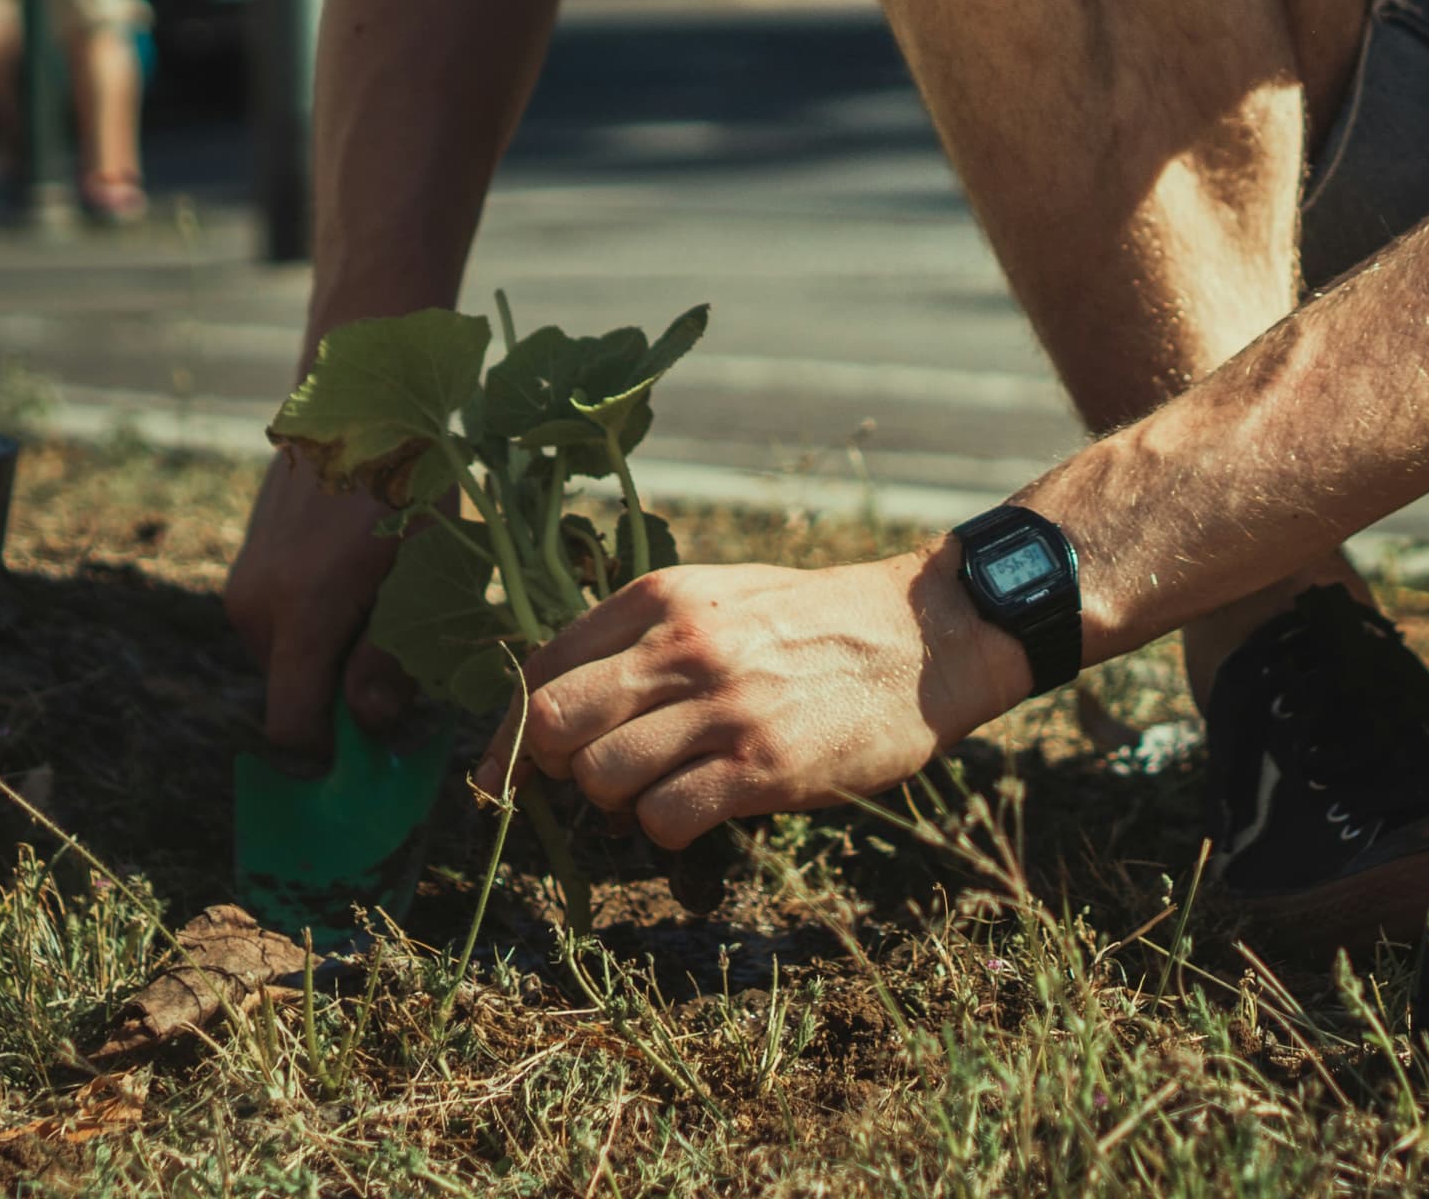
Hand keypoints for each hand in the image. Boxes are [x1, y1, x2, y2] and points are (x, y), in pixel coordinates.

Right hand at [222, 446, 421, 763]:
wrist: (354, 394)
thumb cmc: (409, 476)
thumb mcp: (426, 564)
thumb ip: (394, 651)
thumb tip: (370, 723)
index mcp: (302, 611)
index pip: (291, 727)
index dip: (331, 753)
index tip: (376, 748)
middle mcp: (257, 605)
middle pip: (296, 696)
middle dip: (344, 694)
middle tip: (401, 641)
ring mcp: (244, 584)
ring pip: (290, 661)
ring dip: (334, 653)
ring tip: (383, 593)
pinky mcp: (245, 567)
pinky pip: (281, 626)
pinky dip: (317, 623)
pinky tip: (358, 573)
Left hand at [483, 547, 1033, 847]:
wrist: (925, 636)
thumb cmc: (815, 623)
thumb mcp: (721, 597)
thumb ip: (644, 637)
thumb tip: (563, 705)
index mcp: (662, 597)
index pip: (542, 668)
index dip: (510, 734)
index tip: (502, 775)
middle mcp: (681, 646)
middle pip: (553, 725)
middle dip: (555, 769)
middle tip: (588, 785)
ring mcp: (722, 707)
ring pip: (601, 778)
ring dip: (615, 804)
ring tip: (657, 795)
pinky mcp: (762, 765)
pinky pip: (664, 820)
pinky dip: (665, 832)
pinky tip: (698, 815)